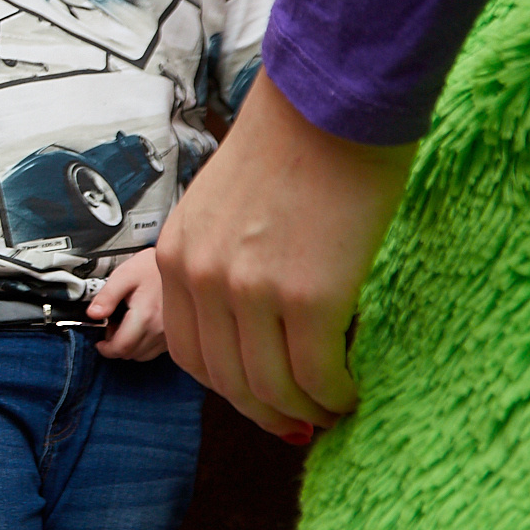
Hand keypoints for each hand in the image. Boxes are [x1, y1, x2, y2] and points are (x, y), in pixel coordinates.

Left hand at [88, 251, 166, 360]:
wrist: (177, 264)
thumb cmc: (150, 267)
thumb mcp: (123, 276)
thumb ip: (106, 297)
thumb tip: (93, 315)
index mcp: (145, 316)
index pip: (122, 347)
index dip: (106, 349)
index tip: (100, 342)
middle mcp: (160, 329)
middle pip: (132, 353)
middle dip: (116, 345)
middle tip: (113, 325)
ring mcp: (170, 334)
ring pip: (144, 355)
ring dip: (130, 346)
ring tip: (127, 324)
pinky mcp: (175, 334)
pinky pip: (156, 350)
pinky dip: (144, 344)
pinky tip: (141, 327)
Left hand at [159, 78, 415, 440]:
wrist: (332, 102)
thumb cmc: (293, 144)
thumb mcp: (225, 205)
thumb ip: (225, 258)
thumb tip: (253, 316)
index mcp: (176, 256)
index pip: (189, 352)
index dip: (227, 388)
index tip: (259, 402)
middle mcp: (202, 278)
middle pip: (226, 381)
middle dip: (264, 413)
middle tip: (299, 426)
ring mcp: (250, 291)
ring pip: (270, 387)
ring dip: (302, 413)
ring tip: (331, 412)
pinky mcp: (307, 297)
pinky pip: (316, 375)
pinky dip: (334, 396)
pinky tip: (352, 394)